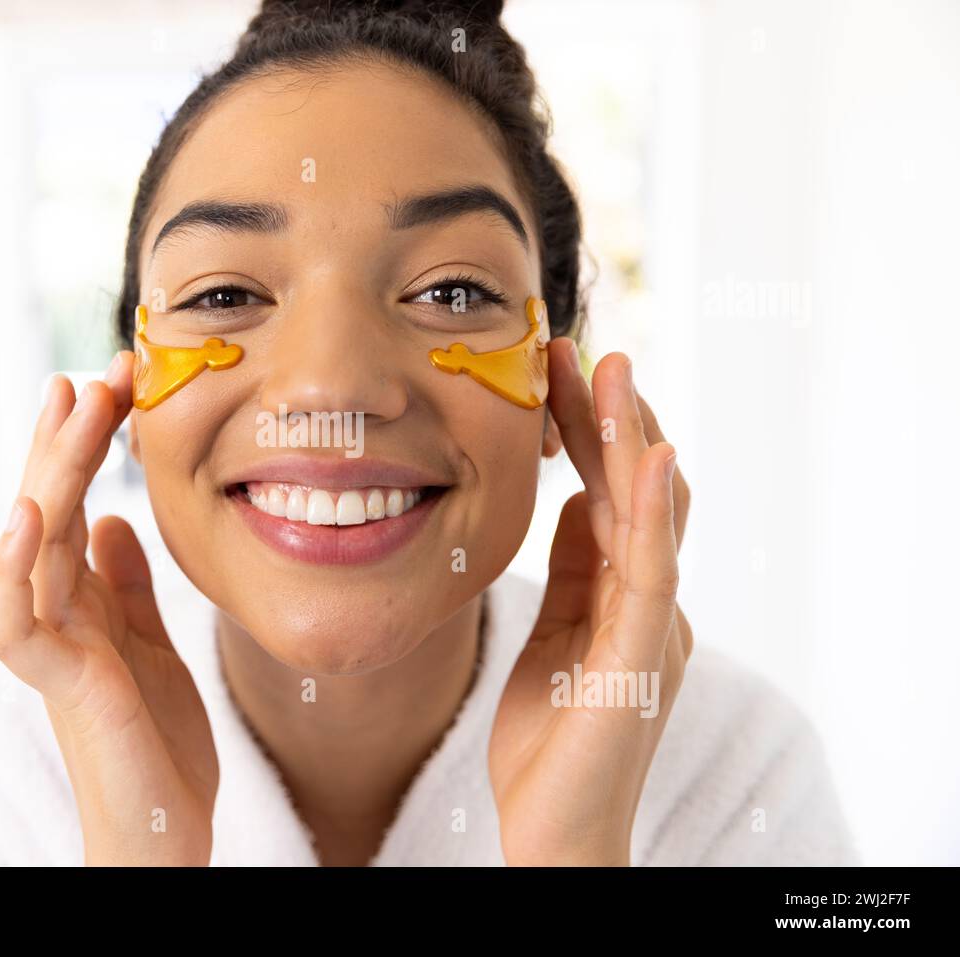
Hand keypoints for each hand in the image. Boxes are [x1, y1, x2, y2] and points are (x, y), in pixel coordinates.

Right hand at [0, 354, 217, 865]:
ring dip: (47, 473)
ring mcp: (52, 646)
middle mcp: (56, 613)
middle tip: (94, 372)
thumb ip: (125, 585)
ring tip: (69, 407)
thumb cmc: (152, 741)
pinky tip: (27, 511)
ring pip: (33, 546)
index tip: (113, 384)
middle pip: (48, 509)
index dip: (85, 444)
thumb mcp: (149, 642)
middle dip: (67, 438)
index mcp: (79, 600)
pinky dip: (12, 567)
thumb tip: (110, 521)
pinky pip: (17, 621)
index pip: (71, 503)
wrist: (162, 830)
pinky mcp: (60, 683)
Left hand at [489, 339, 692, 865]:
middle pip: (634, 489)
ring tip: (611, 370)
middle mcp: (649, 602)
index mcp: (623, 595)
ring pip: (648, 516)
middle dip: (609, 416)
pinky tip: (650, 458)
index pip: (609, 493)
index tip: (556, 371)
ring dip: (632, 438)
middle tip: (579, 346)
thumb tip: (574, 499)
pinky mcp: (642, 660)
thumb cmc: (550, 741)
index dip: (588, 431)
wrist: (554, 831)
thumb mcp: (552, 635)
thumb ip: (572, 572)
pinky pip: (652, 575)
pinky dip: (653, 513)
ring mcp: (652, 628)